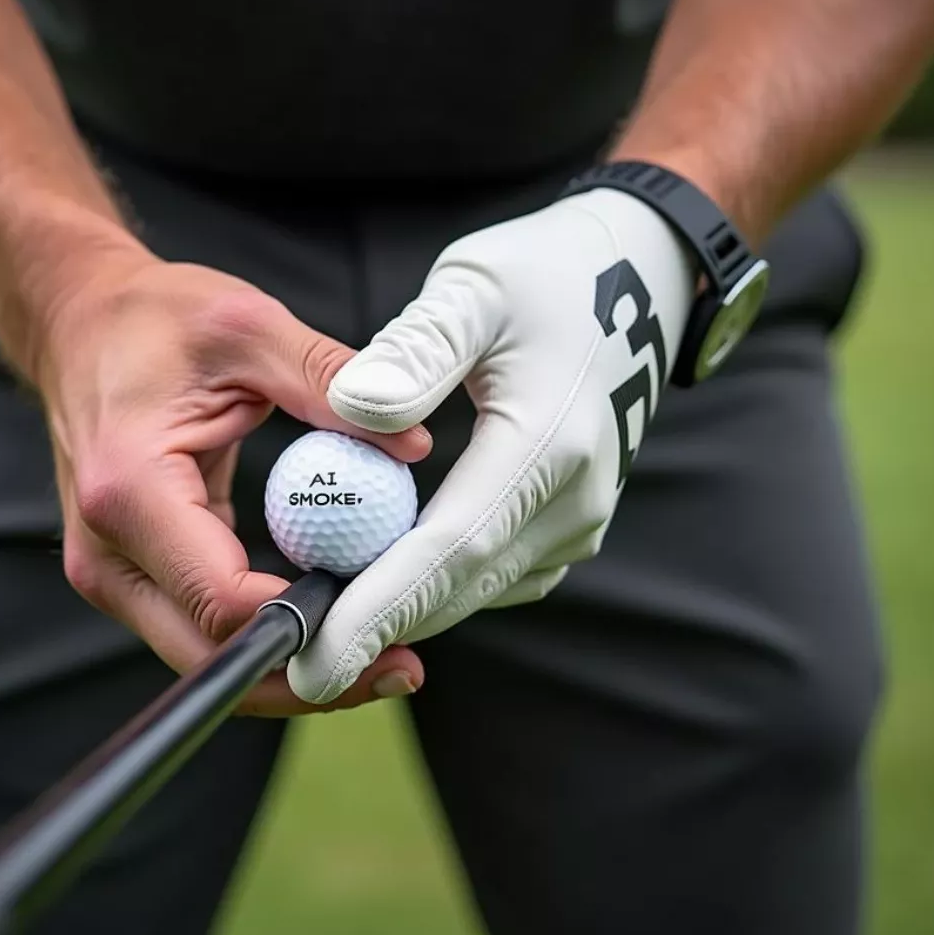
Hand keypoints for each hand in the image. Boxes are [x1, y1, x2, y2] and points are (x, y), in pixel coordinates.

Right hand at [35, 242, 431, 714]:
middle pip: (210, 659)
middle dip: (309, 675)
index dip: (311, 628)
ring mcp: (112, 570)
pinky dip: (266, 631)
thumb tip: (414, 444)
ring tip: (380, 653)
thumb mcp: (249, 327)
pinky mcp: (133, 570)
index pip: (222, 601)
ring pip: (205, 657)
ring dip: (290, 662)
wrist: (80, 321)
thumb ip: (331, 381)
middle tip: (401, 668)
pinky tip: (332, 614)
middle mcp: (107, 551)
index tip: (391, 624)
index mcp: (129, 491)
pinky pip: (201, 624)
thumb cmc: (154, 317)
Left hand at [288, 188, 696, 703]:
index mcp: (547, 444)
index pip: (451, 548)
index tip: (316, 657)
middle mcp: (573, 499)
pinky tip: (384, 569)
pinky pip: (494, 569)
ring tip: (322, 619)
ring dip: (403, 607)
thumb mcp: (475, 289)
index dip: (380, 607)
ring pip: (475, 587)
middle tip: (295, 660)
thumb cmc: (547, 274)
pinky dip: (435, 580)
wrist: (638, 280)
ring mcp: (579, 517)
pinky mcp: (570, 519)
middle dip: (376, 628)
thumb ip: (418, 350)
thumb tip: (353, 413)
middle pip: (460, 585)